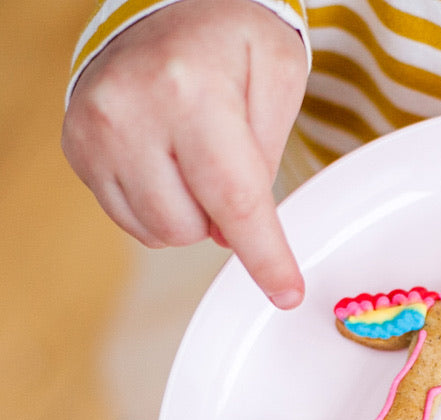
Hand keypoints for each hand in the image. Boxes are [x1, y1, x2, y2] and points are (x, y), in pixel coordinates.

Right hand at [62, 0, 308, 307]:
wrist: (165, 5)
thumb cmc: (228, 38)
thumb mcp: (278, 77)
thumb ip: (269, 160)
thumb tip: (239, 235)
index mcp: (190, 90)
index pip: (234, 200)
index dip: (265, 256)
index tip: (286, 294)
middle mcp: (130, 111)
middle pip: (192, 228)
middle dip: (222, 215)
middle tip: (227, 162)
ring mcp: (95, 131)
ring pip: (161, 233)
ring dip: (190, 214)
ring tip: (195, 158)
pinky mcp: (77, 148)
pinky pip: (132, 222)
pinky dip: (160, 207)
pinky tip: (167, 163)